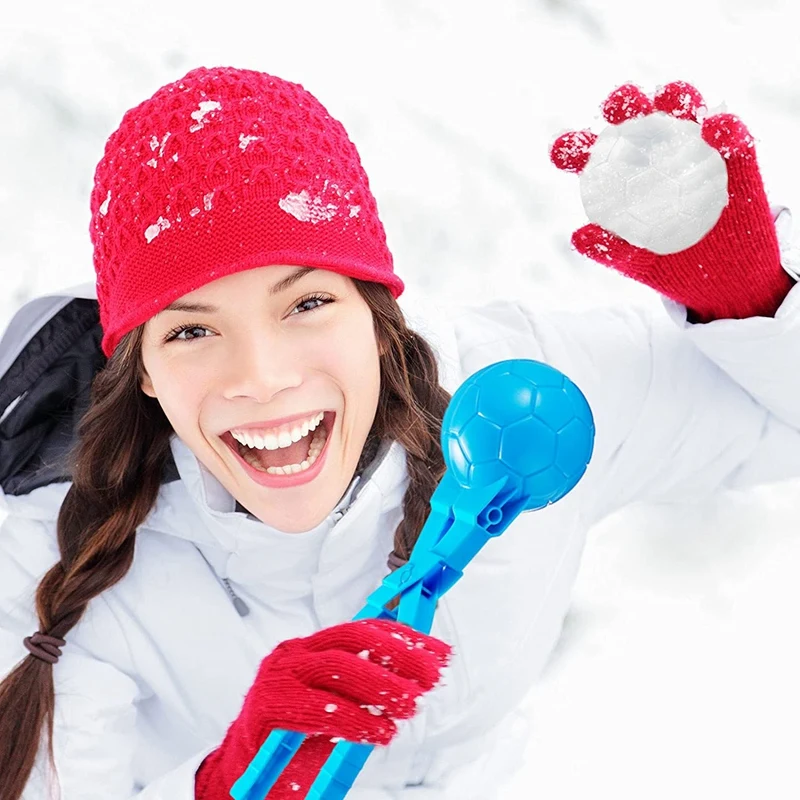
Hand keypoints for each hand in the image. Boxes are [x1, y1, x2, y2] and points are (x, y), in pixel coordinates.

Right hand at [195, 618, 451, 798]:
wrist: (243, 772)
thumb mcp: (337, 706)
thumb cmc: (295, 739)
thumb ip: (366, 689)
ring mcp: (279, 676)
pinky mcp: (268, 706)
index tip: (441, 653)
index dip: (406, 638)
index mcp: (312, 647)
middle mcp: (295, 653)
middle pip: (353, 640)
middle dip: (398, 655)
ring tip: (411, 707)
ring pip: (338, 667)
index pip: (364, 630)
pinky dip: (355, 719)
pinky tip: (380, 732)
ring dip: (382, 686)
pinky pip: (319, 708)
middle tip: (431, 678)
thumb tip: (417, 679)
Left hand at [550, 81, 793, 320]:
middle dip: (622, 103)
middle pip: (636, 119)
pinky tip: (716, 128)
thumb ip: (611, 249)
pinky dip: (725, 129)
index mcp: (623, 180)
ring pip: (685, 113)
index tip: (560, 150)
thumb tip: (579, 236)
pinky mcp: (735, 156)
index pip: (593, 157)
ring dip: (676, 97)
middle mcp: (657, 155)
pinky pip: (732, 138)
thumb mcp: (638, 262)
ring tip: (667, 97)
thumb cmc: (672, 267)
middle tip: (615, 107)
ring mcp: (696, 150)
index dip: (572, 147)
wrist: (724, 279)